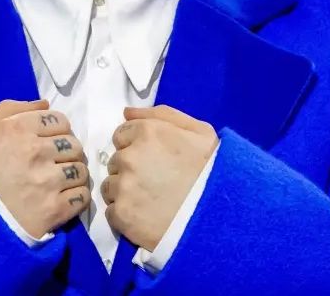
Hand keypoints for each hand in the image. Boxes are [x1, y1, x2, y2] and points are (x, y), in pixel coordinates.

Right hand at [0, 99, 90, 238]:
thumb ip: (13, 110)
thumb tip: (45, 105)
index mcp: (20, 129)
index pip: (60, 121)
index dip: (56, 130)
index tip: (47, 142)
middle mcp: (37, 152)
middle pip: (74, 145)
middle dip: (66, 152)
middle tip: (52, 164)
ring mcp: (47, 182)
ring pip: (81, 170)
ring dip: (72, 175)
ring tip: (57, 182)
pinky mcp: (53, 211)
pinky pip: (82, 196)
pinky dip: (76, 197)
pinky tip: (61, 199)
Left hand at [101, 105, 218, 250]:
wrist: (219, 215)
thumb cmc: (214, 170)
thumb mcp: (200, 132)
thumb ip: (161, 115)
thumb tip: (127, 113)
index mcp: (146, 133)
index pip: (121, 135)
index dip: (136, 146)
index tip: (153, 160)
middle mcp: (130, 157)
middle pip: (116, 160)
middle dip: (131, 169)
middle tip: (155, 182)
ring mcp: (123, 187)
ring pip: (111, 186)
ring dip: (125, 192)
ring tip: (151, 201)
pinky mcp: (121, 215)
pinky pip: (112, 211)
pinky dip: (125, 214)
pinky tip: (146, 217)